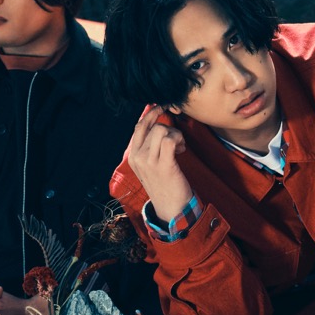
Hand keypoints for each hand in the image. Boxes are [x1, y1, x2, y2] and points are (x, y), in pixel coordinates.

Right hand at [127, 104, 198, 221]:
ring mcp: (149, 162)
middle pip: (153, 126)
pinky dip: (179, 140)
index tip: (162, 107)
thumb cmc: (165, 183)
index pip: (139, 126)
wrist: (171, 208)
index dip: (151, 113)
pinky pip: (170, 140)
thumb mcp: (152, 164)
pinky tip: (181, 151)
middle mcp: (138, 157)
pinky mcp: (163, 166)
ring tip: (179, 147)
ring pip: (162, 130)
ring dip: (176, 135)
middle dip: (169, 128)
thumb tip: (160, 123)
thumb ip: (151, 146)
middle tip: (177, 140)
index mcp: (133, 155)